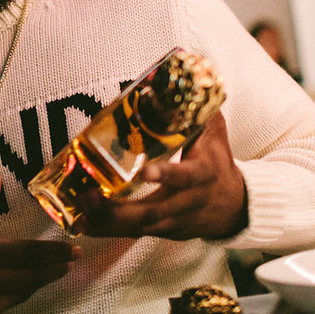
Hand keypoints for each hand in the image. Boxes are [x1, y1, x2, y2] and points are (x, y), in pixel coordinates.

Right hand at [0, 173, 81, 313]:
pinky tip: (7, 288)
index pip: (27, 253)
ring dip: (36, 281)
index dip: (53, 252)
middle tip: (74, 259)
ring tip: (50, 271)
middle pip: (33, 276)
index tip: (73, 248)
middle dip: (56, 267)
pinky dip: (9, 297)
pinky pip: (5, 309)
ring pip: (22, 293)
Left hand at [74, 112, 247, 239]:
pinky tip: (84, 222)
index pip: (185, 177)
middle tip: (90, 197)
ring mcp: (175, 222)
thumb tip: (180, 79)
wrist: (234, 206)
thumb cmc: (217, 163)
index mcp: (203, 174)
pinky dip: (108, 229)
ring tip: (80, 208)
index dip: (166, 176)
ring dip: (107, 221)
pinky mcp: (163, 232)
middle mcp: (188, 202)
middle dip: (119, 210)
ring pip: (139, 228)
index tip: (145, 172)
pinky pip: (133, 234)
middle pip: (152, 213)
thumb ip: (197, 109)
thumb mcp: (214, 134)